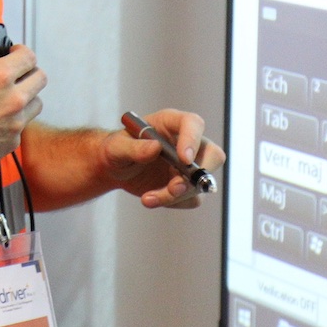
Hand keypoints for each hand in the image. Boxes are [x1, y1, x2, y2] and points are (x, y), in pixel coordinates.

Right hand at [0, 46, 45, 179]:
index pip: (27, 57)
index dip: (22, 52)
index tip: (15, 54)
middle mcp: (13, 99)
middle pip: (40, 78)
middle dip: (30, 72)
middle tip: (17, 74)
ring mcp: (16, 123)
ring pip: (36, 103)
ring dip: (27, 97)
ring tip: (10, 99)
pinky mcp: (12, 142)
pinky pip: (22, 126)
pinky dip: (14, 121)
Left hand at [101, 109, 224, 208]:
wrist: (114, 169)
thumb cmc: (115, 149)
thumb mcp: (116, 147)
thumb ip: (133, 147)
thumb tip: (155, 148)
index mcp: (170, 123)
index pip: (193, 124)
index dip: (193, 140)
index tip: (183, 159)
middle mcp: (186, 142)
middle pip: (213, 156)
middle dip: (197, 176)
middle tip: (174, 187)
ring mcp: (191, 165)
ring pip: (201, 183)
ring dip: (177, 195)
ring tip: (148, 198)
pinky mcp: (187, 185)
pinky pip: (191, 199)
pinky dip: (172, 203)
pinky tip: (150, 199)